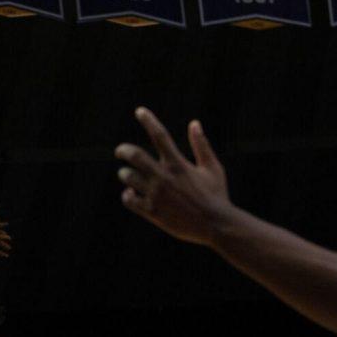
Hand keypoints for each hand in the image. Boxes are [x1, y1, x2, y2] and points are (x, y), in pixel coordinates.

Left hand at [115, 107, 235, 246]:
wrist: (216, 225)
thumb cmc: (216, 195)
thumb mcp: (212, 168)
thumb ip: (201, 145)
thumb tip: (194, 123)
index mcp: (178, 164)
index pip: (160, 135)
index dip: (149, 120)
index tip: (139, 111)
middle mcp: (164, 177)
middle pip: (135, 155)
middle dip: (123, 150)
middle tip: (120, 151)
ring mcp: (156, 195)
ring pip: (128, 177)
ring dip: (124, 174)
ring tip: (126, 174)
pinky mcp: (152, 212)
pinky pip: (129, 200)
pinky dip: (127, 195)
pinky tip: (130, 193)